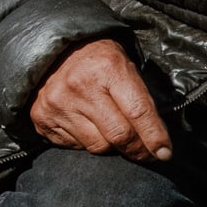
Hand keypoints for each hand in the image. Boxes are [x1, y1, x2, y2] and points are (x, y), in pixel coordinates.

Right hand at [30, 39, 172, 162]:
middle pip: (119, 135)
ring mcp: (59, 104)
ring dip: (112, 146)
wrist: (53, 52)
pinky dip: (87, 142)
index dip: (155, 137)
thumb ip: (141, 99)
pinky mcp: (42, 118)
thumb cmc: (99, 61)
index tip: (165, 153)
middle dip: (138, 150)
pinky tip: (87, 126)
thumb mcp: (125, 66)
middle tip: (147, 154)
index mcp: (108, 68)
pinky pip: (75, 146)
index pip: (138, 112)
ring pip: (98, 146)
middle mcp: (80, 86)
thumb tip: (160, 142)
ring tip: (112, 131)